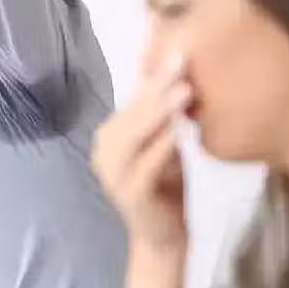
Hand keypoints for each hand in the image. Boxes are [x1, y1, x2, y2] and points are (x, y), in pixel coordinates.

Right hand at [92, 53, 191, 251]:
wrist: (164, 238)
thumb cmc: (166, 186)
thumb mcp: (164, 142)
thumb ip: (162, 113)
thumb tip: (176, 67)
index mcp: (110, 135)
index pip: (132, 99)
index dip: (153, 75)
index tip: (177, 49)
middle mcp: (104, 150)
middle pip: (131, 111)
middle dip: (157, 85)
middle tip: (182, 59)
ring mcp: (112, 172)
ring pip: (134, 134)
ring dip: (159, 110)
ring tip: (184, 90)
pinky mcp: (128, 192)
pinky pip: (145, 163)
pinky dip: (162, 145)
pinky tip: (180, 130)